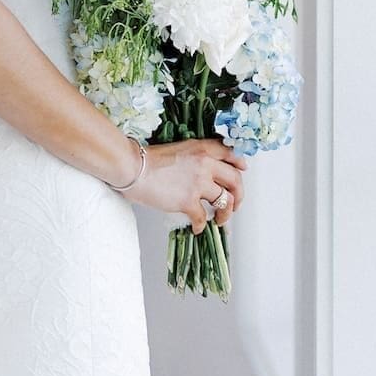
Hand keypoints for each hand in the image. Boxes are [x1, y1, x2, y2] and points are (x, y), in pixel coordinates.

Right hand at [122, 135, 247, 230]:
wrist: (132, 168)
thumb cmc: (147, 159)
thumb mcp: (178, 149)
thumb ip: (195, 157)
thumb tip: (204, 172)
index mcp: (202, 148)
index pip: (230, 154)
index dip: (239, 163)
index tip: (242, 170)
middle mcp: (205, 164)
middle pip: (235, 180)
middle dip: (239, 195)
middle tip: (236, 203)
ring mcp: (198, 183)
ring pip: (226, 201)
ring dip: (226, 213)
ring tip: (219, 219)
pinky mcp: (188, 201)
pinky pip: (203, 218)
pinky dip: (201, 225)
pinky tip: (197, 227)